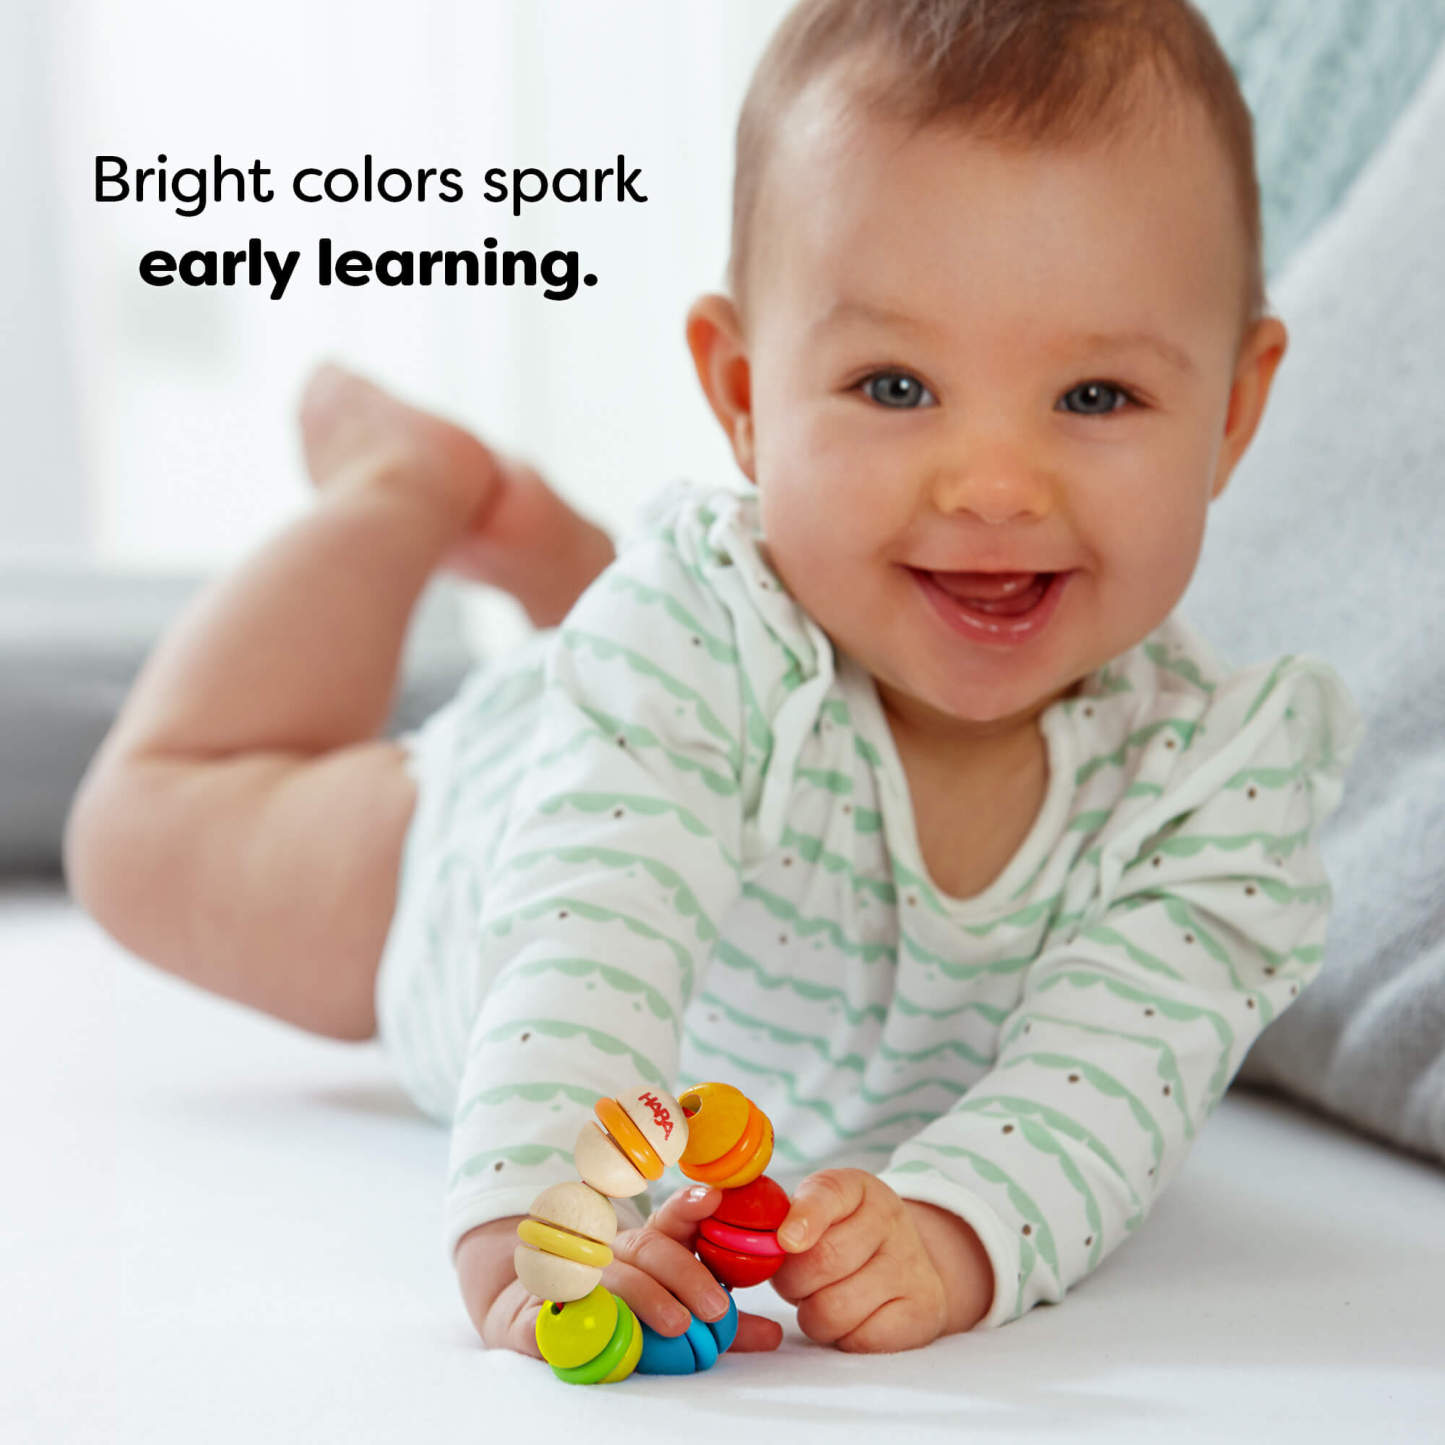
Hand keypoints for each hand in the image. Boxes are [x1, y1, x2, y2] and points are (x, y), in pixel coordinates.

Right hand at [456, 1186, 783, 1359]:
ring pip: (615, 1277)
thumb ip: (722, 1322)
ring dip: (648, 1298)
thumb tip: (775, 1333)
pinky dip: (586, 1320)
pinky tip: (608, 1331)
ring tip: (679, 1324)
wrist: (538, 1320)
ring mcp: (580, 1279)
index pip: (672, 1218)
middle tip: (717, 1307)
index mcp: (646, 1244)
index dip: (692, 1206)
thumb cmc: (623, 1311)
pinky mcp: (547, 1314)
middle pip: (651, 1248)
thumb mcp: (678, 1312)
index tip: (714, 1198)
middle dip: (687, 1273)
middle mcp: (613, 1253)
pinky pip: (565, 1312)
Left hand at [769, 1169, 958, 1352]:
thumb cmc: (843, 1238)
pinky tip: (849, 1321)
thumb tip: (766, 1245)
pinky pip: (861, 1340)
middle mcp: (889, 1219)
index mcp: (857, 1187)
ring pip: (835, 1309)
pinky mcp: (921, 1313)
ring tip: (821, 1301)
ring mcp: (910, 1266)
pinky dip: (843, 1338)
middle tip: (795, 1283)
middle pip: (822, 1260)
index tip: (786, 1241)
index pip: (828, 1193)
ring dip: (813, 1315)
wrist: (907, 1265)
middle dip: (792, 1282)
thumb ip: (786, 1218)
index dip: (804, 1218)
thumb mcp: (818, 1213)